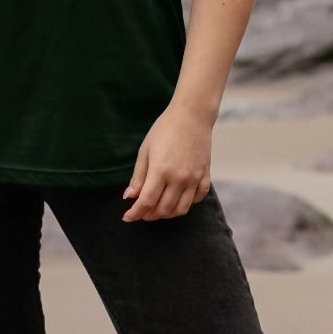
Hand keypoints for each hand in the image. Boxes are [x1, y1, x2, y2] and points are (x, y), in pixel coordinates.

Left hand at [121, 103, 213, 221]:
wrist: (192, 116)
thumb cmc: (164, 130)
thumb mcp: (146, 150)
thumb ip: (138, 176)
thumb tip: (129, 197)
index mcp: (161, 170)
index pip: (147, 202)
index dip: (135, 213)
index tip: (127, 217)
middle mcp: (179, 178)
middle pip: (163, 209)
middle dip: (149, 215)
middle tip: (141, 212)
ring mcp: (194, 178)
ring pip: (181, 209)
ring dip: (166, 214)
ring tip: (157, 209)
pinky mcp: (205, 176)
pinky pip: (196, 199)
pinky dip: (186, 204)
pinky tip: (176, 199)